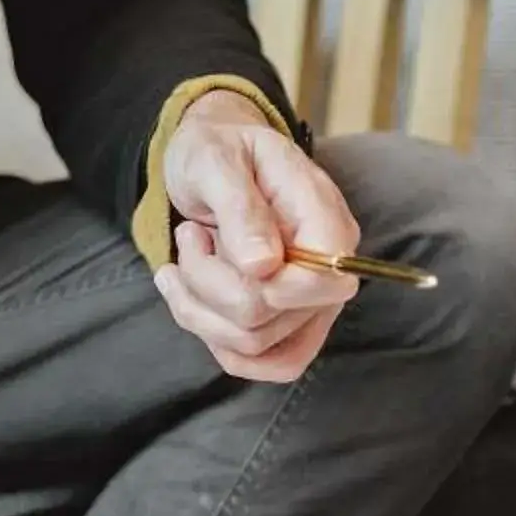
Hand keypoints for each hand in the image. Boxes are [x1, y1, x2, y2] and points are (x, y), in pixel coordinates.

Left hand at [153, 92, 361, 382]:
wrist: (210, 158)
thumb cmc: (217, 151)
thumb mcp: (216, 161)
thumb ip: (241, 208)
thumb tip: (264, 266)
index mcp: (326, 220)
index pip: (323, 283)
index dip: (261, 283)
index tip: (209, 240)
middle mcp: (328, 269)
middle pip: (269, 317)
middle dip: (205, 282)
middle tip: (189, 236)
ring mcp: (309, 302)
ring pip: (251, 344)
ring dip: (195, 304)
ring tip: (186, 253)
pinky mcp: (285, 324)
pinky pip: (257, 363)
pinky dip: (210, 335)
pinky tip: (187, 294)